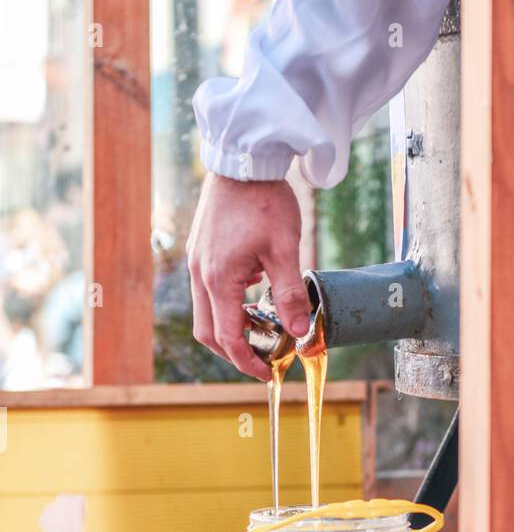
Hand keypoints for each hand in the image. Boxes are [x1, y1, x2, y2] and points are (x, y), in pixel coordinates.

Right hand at [187, 173, 311, 379]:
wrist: (242, 158)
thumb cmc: (264, 200)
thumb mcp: (285, 250)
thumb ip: (290, 295)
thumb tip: (299, 332)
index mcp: (218, 279)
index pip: (227, 338)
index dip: (247, 362)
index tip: (267, 373)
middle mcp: (200, 274)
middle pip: (207, 332)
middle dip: (233, 351)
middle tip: (263, 357)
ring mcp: (197, 262)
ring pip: (207, 312)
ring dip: (231, 327)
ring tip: (262, 327)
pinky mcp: (200, 251)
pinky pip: (209, 290)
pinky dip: (228, 303)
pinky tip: (254, 288)